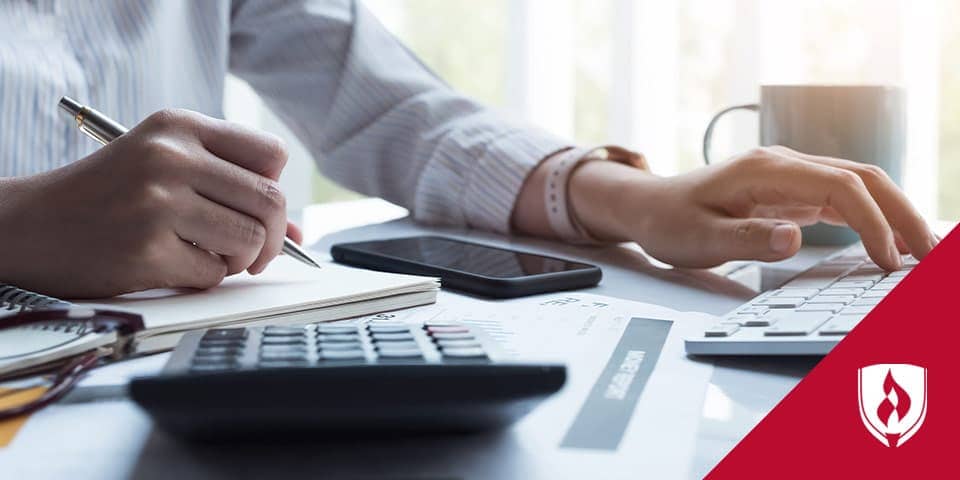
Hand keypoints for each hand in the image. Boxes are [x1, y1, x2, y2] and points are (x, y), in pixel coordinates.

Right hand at [0, 109, 297, 297]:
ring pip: (250, 240)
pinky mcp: (147, 249)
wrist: (30, 225)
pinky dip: (204, 277)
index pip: (271, 154)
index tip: (259, 206)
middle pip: (270, 201)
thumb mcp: (164, 167)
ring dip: (240, 260)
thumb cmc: (107, 195)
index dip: (274, 186)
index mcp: (179, 127)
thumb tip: (300, 234)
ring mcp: (158, 203)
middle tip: (255, 252)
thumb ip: (231, 188)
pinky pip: (214, 274)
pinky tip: (174, 264)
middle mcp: (171, 158)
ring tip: (210, 255)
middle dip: (274, 237)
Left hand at [568, 146, 936, 269]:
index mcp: (764, 171)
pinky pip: (841, 198)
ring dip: (892, 214)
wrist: (647, 207)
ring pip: (857, 185)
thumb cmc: (669, 222)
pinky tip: (886, 242)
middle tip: (929, 254)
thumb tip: (794, 238)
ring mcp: (788, 176)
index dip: (871, 222)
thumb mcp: (699, 238)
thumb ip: (746, 239)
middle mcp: (782, 165)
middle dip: (901, 213)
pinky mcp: (789, 191)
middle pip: (861, 178)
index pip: (838, 186)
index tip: (886, 260)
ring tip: (920, 251)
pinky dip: (870, 217)